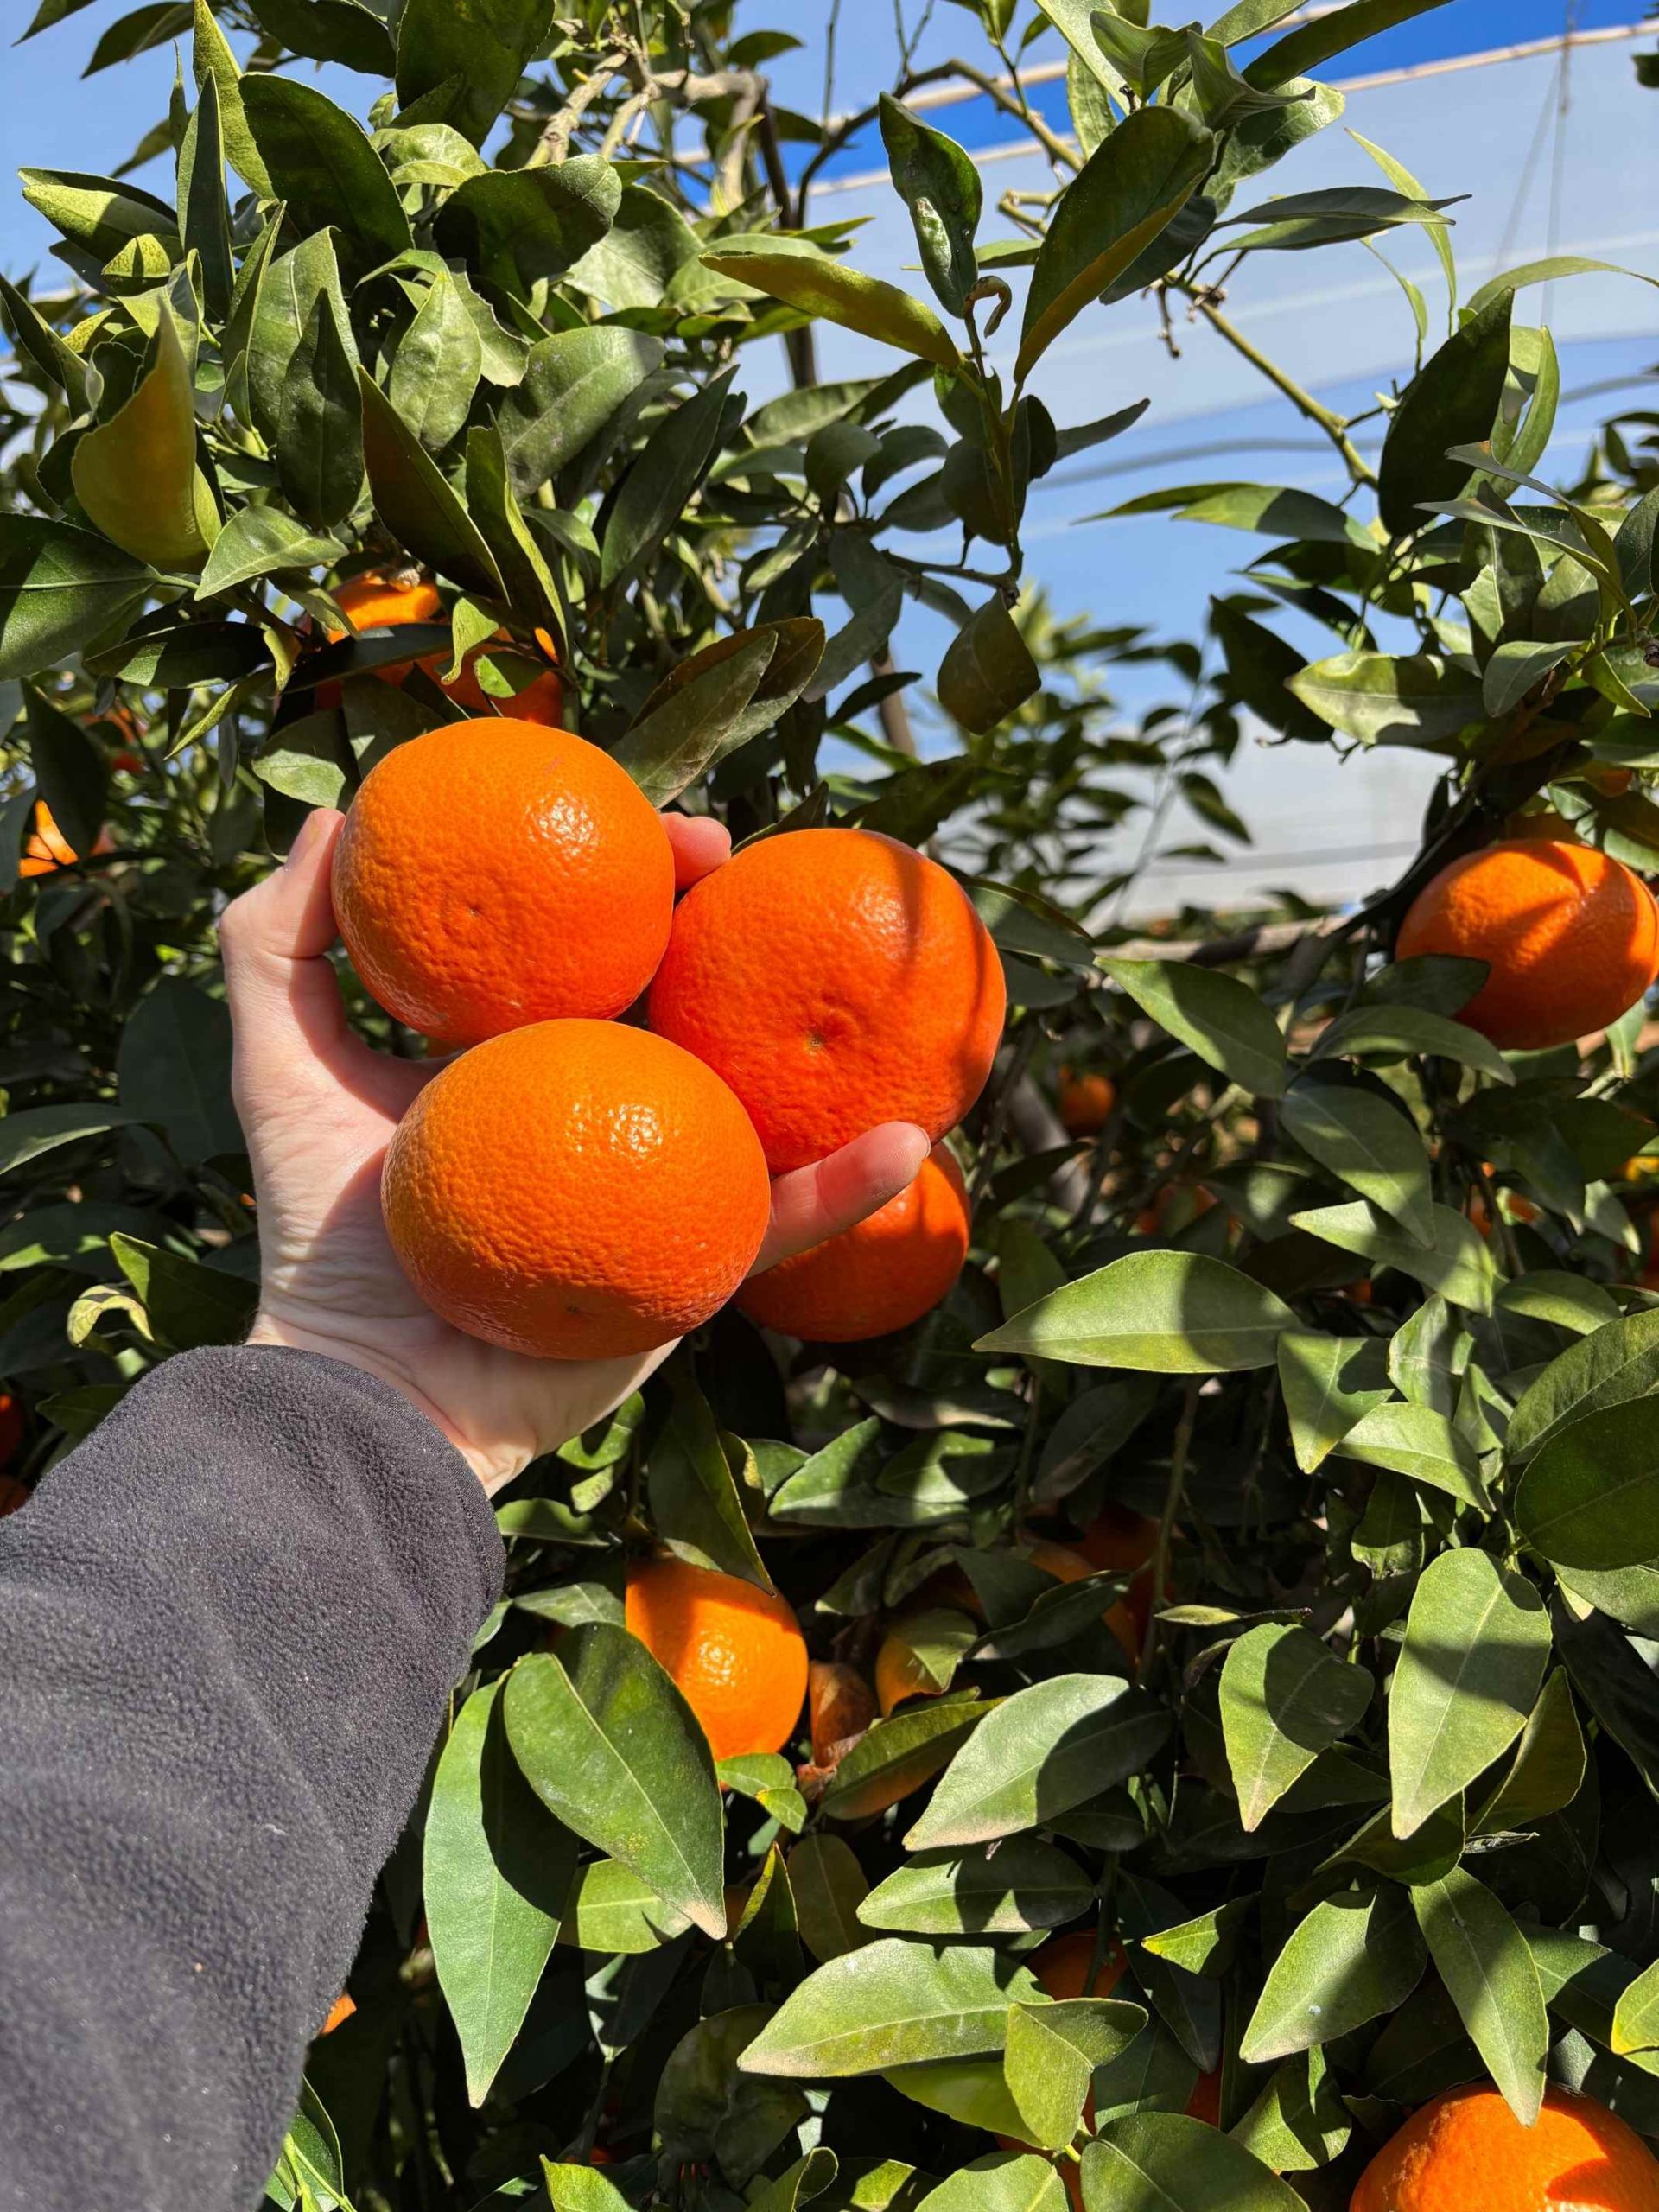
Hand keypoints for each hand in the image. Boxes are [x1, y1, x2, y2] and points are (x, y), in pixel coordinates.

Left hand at [220, 808, 928, 1490]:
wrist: (372, 1386)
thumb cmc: (323, 1241)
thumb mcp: (283, 1072)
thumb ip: (278, 947)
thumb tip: (332, 823)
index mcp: (521, 1060)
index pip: (593, 949)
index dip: (632, 882)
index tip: (660, 828)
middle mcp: (599, 1111)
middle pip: (685, 1002)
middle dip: (727, 927)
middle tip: (753, 868)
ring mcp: (656, 1185)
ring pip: (761, 1104)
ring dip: (827, 1045)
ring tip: (870, 981)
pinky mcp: (693, 1267)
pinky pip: (782, 1226)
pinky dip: (848, 1192)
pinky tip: (903, 1141)